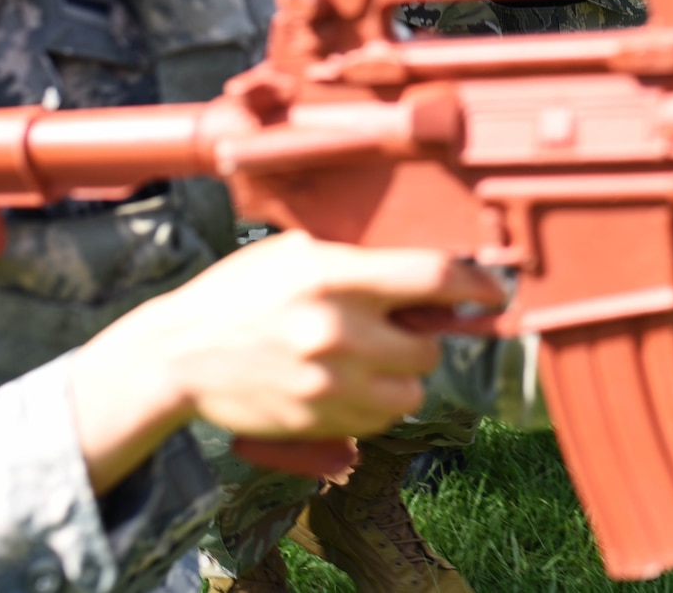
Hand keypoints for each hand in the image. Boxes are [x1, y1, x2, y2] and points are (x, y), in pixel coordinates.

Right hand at [69, 232, 503, 494]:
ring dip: (402, 374)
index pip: (432, 276)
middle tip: (395, 328)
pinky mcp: (318, 418)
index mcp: (334, 274)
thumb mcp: (295, 253)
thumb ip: (359, 260)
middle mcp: (337, 329)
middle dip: (421, 336)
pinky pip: (380, 418)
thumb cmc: (238, 293)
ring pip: (412, 388)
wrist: (177, 354)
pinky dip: (376, 403)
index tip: (495, 292)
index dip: (475, 285)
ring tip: (369, 358)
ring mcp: (328, 380)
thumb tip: (429, 274)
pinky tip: (347, 383)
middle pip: (428, 343)